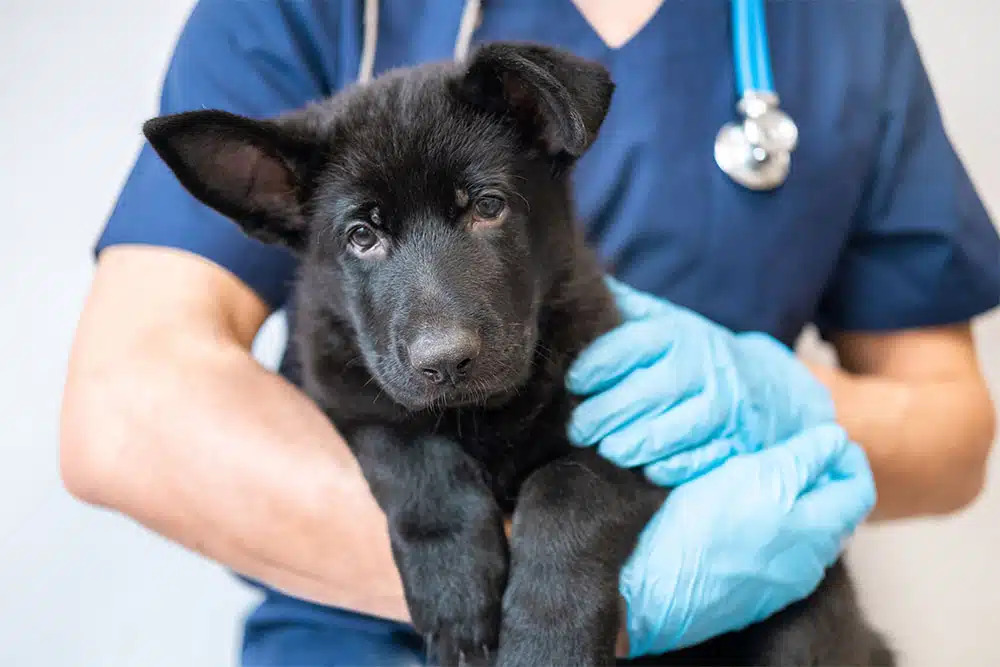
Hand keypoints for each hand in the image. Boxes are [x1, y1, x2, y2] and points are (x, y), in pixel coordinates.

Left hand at [567, 277, 834, 484]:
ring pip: (675, 430)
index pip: (633, 344)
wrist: (768, 386)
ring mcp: (723, 408)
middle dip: (606, 412)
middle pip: (650, 392)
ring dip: (634, 443)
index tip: (574, 382)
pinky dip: (673, 467)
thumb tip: (580, 288)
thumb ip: (627, 310)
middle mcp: (703, 368)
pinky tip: (647, 469)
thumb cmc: (694, 355)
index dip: (597, 364)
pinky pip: (702, 460)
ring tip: (606, 449)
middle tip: (577, 429)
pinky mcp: (735, 444)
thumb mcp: (667, 323)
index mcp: (679, 334)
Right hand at [619, 423, 875, 655]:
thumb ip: (802, 458)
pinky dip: (774, 530)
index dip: (846, 455)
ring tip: (763, 479)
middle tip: (791, 451)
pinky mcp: (753, 596)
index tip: (823, 436)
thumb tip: (835, 440)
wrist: (656, 592)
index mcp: (820, 529)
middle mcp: (811, 563)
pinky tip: (742, 517)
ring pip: (807, 536)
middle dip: (821, 478)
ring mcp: (783, 585)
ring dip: (796, 505)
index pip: (859, 487)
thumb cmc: (703, 529)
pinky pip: (779, 557)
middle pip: (836, 513)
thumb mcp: (755, 474)